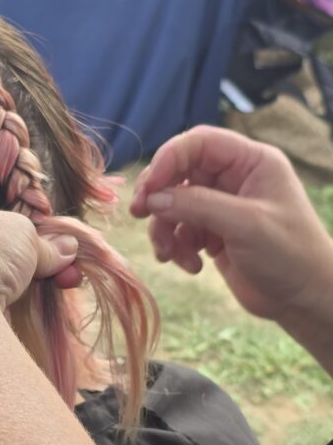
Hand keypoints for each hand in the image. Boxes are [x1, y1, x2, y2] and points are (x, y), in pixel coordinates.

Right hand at [130, 126, 332, 323]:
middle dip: (158, 195)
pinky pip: (180, 229)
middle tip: (139, 214)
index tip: (149, 189)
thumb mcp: (245, 225)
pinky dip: (177, 247)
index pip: (199, 143)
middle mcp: (234, 178)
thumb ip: (197, 206)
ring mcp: (222, 206)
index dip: (168, 159)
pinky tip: (192, 266)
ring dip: (165, 229)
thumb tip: (152, 199)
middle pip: (180, 172)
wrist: (304, 301)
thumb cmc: (290, 256)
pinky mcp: (213, 232)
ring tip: (170, 254)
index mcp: (251, 161)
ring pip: (174, 203)